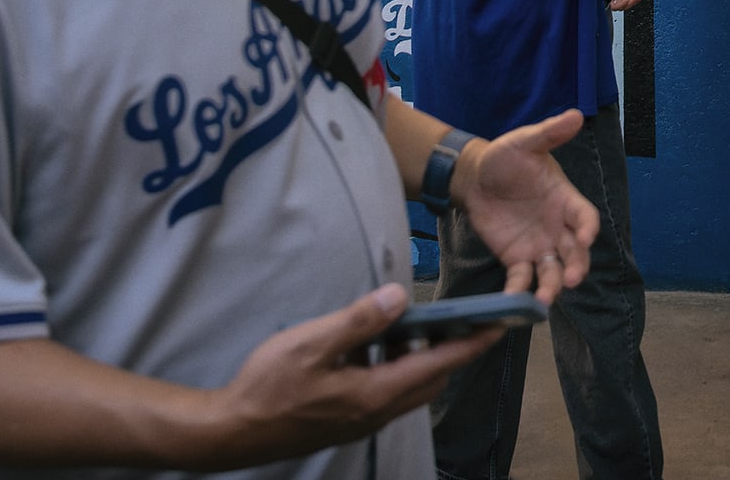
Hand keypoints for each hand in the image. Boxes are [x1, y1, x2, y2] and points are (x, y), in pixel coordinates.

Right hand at [199, 284, 492, 467]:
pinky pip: (385, 391)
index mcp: (373, 394)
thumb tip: (399, 297)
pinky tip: (367, 346)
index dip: (471, 343)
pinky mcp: (347, 420)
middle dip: (450, 349)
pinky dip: (390, 367)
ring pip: (408, 386)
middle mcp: (375, 413)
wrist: (230, 432)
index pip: (438, 365)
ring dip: (415, 357)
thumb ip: (358, 321)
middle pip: (430, 379)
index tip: (500, 325)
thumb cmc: (266, 388)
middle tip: (460, 316)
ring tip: (403, 323)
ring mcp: (361, 420)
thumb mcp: (311, 343)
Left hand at [457, 112, 598, 302]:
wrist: (474, 177)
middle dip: (576, 266)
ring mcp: (538, 245)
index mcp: (565, 199)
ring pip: (552, 271)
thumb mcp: (525, 141)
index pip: (585, 217)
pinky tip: (514, 302)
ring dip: (552, 286)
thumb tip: (576, 115)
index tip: (586, 239)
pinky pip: (522, 278)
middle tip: (571, 280)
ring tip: (544, 299)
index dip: (589, 229)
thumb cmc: (504, 157)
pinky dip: (520, 291)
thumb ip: (549, 133)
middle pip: (574, 252)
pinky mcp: (516, 258)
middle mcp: (557, 226)